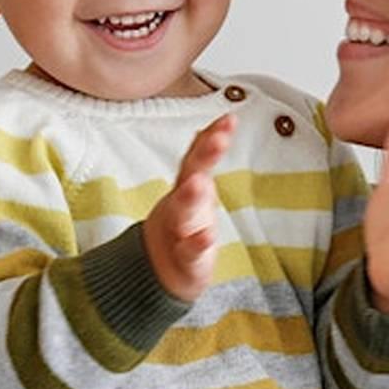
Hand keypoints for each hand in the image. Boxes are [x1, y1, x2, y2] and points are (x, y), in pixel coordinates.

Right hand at [144, 113, 235, 302]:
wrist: (159, 270)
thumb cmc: (184, 225)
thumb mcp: (194, 187)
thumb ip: (202, 157)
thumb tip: (221, 121)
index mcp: (187, 185)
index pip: (198, 155)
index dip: (211, 136)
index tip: (230, 118)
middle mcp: (182, 203)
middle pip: (189, 176)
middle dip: (203, 156)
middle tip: (217, 140)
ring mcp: (180, 231)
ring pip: (183, 212)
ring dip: (190, 196)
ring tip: (198, 183)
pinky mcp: (185, 259)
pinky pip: (190, 251)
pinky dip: (197, 244)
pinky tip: (206, 236)